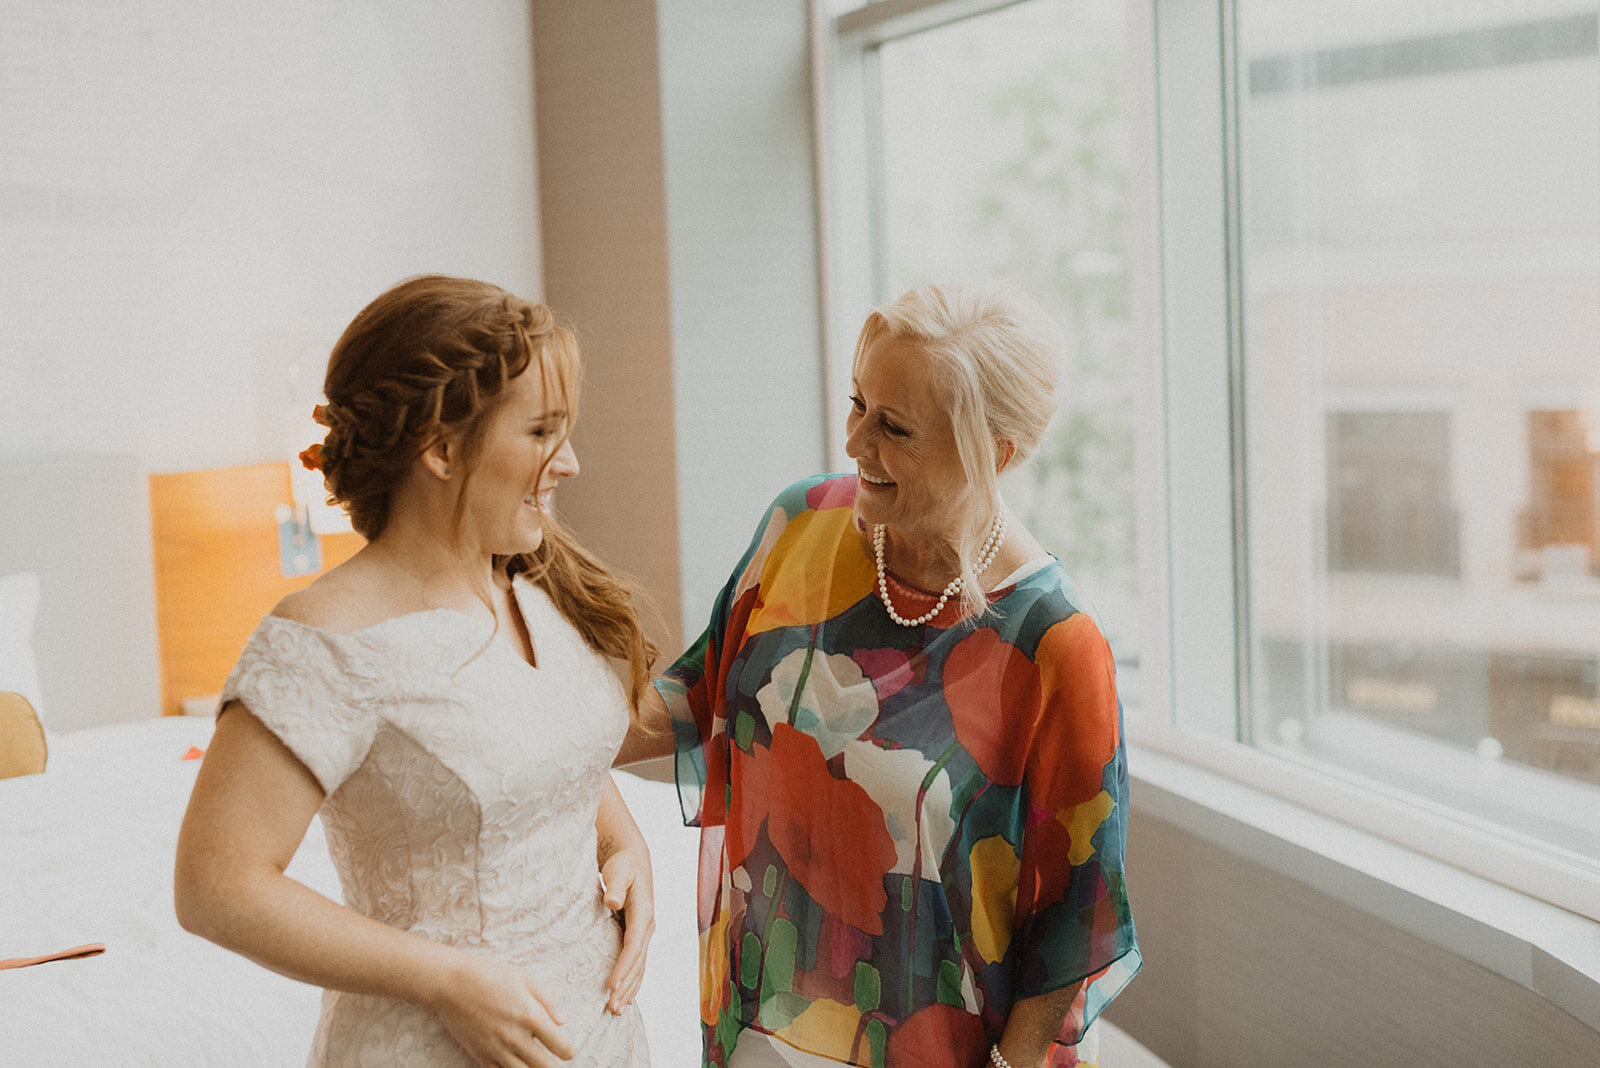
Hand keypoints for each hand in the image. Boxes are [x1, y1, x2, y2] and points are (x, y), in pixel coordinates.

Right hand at [428, 953, 575, 1066]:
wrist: (449, 983)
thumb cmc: (488, 974)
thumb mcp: (524, 978)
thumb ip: (548, 1001)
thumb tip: (563, 1021)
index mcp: (531, 1016)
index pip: (561, 1048)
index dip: (569, 1052)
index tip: (567, 1050)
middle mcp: (516, 1038)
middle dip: (555, 1067)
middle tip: (554, 1060)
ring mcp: (497, 1050)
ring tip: (536, 1063)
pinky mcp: (480, 1056)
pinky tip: (515, 1065)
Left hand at [599, 839, 654, 1014]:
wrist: (632, 858)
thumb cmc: (622, 864)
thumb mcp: (618, 870)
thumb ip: (615, 887)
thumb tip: (612, 902)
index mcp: (644, 913)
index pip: (633, 946)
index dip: (623, 967)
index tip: (611, 985)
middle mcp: (648, 926)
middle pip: (638, 962)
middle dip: (626, 986)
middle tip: (612, 1007)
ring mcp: (645, 932)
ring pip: (640, 966)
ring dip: (630, 988)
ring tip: (616, 1009)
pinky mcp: (638, 935)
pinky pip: (637, 963)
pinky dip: (632, 981)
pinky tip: (625, 996)